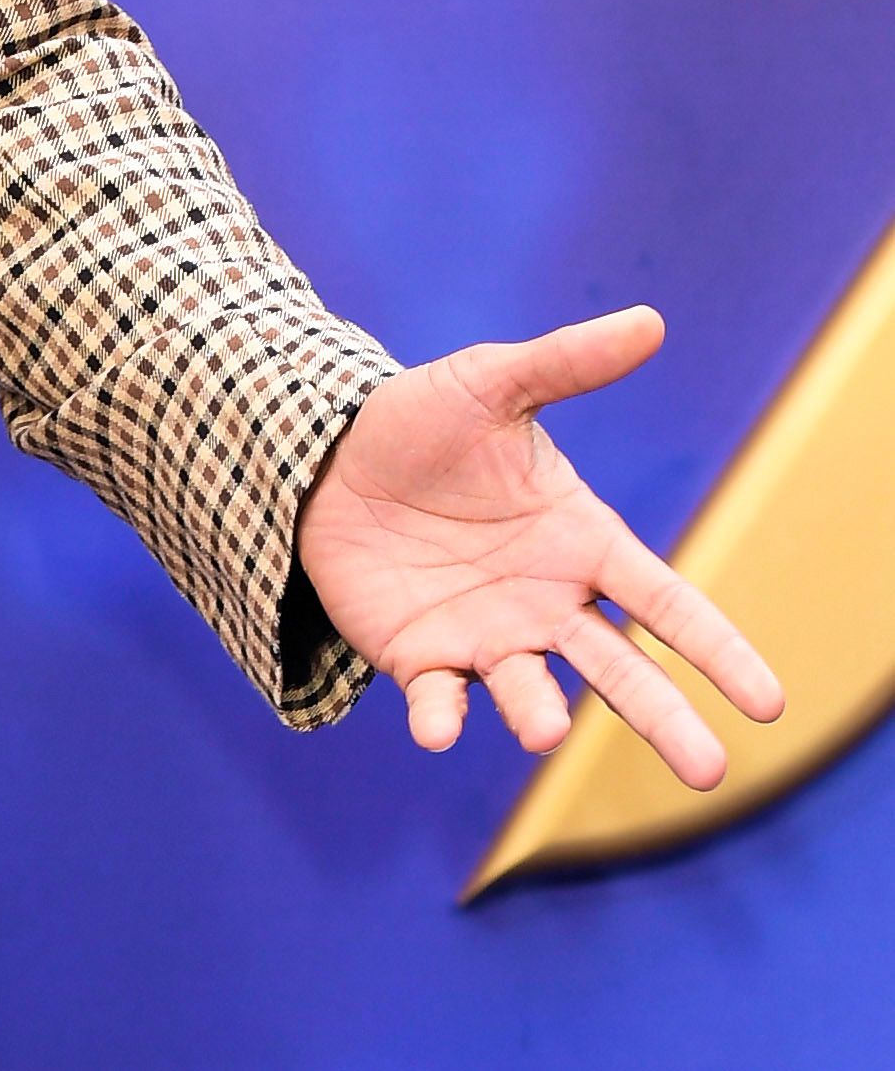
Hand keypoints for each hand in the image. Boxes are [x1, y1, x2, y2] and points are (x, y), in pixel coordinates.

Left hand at [296, 306, 782, 787]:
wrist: (324, 453)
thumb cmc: (422, 421)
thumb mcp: (492, 383)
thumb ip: (567, 363)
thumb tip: (648, 321)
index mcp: (582, 544)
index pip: (667, 604)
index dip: (717, 650)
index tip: (768, 702)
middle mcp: (546, 604)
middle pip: (621, 672)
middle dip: (664, 719)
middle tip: (709, 769)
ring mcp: (486, 637)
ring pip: (532, 693)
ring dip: (540, 714)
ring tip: (549, 729)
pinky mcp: (419, 656)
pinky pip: (438, 699)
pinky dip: (441, 717)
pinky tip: (438, 729)